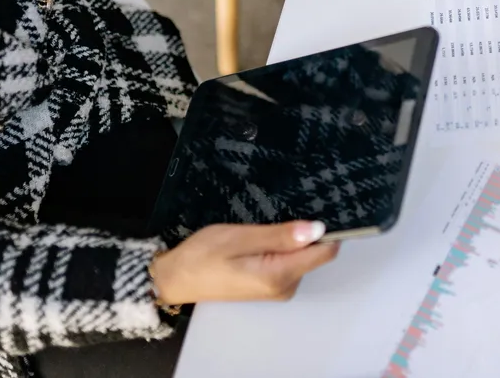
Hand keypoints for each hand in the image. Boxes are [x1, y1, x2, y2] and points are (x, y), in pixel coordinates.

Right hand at [150, 220, 339, 303]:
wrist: (174, 279)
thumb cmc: (203, 256)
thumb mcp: (241, 238)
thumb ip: (281, 236)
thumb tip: (318, 230)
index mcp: (280, 276)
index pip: (324, 252)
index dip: (325, 230)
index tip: (315, 210)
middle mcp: (285, 287)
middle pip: (314, 253)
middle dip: (303, 233)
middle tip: (276, 217)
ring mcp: (278, 288)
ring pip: (300, 256)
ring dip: (289, 239)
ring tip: (262, 228)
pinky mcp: (270, 285)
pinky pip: (287, 261)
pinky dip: (280, 248)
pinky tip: (259, 239)